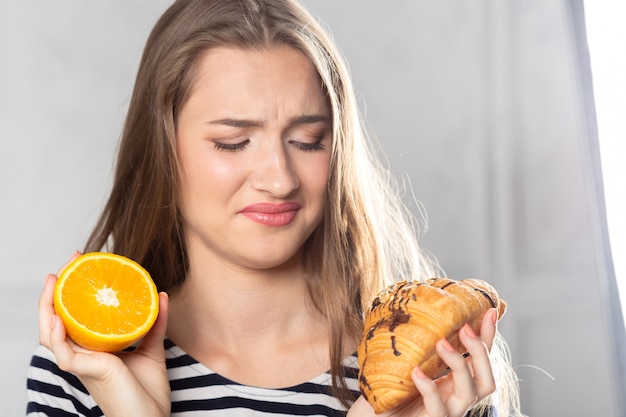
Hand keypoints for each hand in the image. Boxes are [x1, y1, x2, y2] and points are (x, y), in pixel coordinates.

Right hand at [38, 252, 170, 416]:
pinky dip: (57, 334)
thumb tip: (162, 295)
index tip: (82, 263)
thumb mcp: (152, 349)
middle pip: (58, 319)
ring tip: (52, 281)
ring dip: (47, 306)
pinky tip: (58, 316)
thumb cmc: (147, 390)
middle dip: (58, 289)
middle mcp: (83, 355)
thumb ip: (154, 323)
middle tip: (70, 260)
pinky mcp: (88, 372)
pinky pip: (64, 353)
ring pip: (51, 334)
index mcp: (94, 349)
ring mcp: (82, 364)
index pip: (75, 316)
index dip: (73, 291)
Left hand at [348, 308, 497, 416]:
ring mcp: (447, 412)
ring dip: (459, 364)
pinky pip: (438, 408)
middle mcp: (457, 398)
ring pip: (470, 393)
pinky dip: (429, 388)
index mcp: (456, 381)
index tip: (489, 311)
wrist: (373, 416)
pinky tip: (416, 371)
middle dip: (481, 351)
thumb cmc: (391, 387)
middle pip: (488, 380)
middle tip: (464, 327)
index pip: (482, 359)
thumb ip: (419, 340)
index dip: (489, 337)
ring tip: (440, 343)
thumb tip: (416, 302)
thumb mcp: (409, 358)